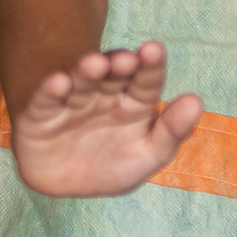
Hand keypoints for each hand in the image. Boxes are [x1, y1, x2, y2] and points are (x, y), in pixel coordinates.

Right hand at [8, 41, 201, 196]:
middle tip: (126, 59)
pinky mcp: (41, 114)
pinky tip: (59, 82)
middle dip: (119, 65)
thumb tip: (195, 100)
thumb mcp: (148, 155)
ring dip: (87, 71)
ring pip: (81, 82)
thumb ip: (172, 132)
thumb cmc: (112, 166)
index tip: (154, 50)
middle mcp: (103, 96)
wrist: (64, 186)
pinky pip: (47, 100)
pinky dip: (51, 90)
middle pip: (113, 76)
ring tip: (95, 63)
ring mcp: (72, 103)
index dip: (151, 66)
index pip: (146, 81)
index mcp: (133, 103)